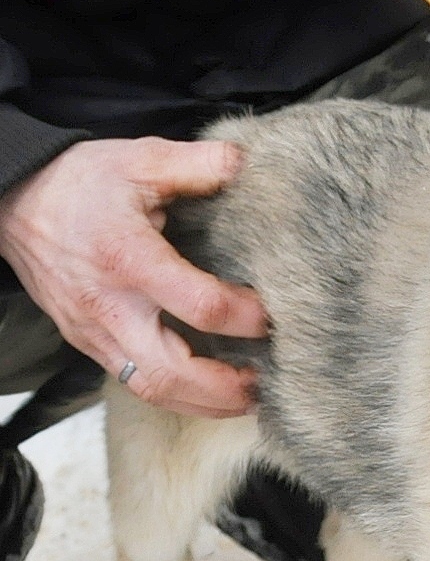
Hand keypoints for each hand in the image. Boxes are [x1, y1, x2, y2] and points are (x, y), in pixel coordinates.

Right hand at [0, 137, 267, 416]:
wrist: (13, 201)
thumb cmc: (79, 182)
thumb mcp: (140, 158)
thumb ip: (198, 163)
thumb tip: (247, 165)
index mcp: (128, 258)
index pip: (199, 305)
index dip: (246, 318)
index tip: (273, 316)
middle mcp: (109, 305)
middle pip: (171, 373)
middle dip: (225, 389)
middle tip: (265, 384)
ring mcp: (94, 331)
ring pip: (151, 389)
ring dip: (203, 402)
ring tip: (246, 396)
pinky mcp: (87, 342)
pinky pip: (134, 382)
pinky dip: (176, 393)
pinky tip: (207, 388)